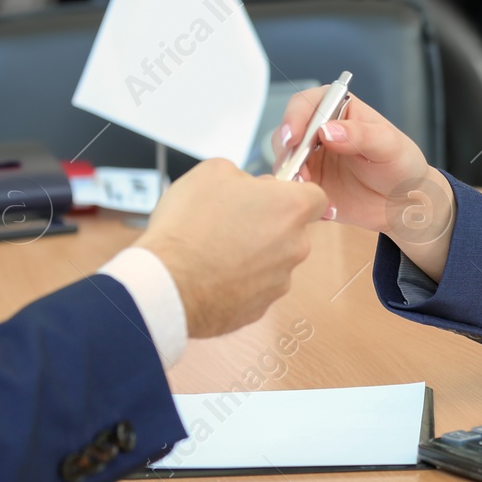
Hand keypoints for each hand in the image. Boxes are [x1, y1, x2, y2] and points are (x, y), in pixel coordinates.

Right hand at [134, 158, 326, 338]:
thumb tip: (248, 187)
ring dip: (252, 255)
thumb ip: (242, 175)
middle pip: (292, 230)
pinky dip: (238, 282)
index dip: (292, 193)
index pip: (315, 196)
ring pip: (273, 261)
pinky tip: (211, 274)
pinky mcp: (260, 309)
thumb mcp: (212, 172)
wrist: (166, 283)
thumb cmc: (189, 226)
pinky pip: (255, 289)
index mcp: (291, 208)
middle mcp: (295, 246)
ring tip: (214, 250)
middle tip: (231, 222)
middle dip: (267, 225)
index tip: (271, 195)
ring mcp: (279, 281)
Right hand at [276, 87, 454, 280]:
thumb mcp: (389, 145)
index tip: (293, 137)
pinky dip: (304, 202)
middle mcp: (319, 132)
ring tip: (315, 196)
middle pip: (286, 134)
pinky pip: (294, 192)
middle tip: (301, 175)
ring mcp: (311, 160)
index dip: (294, 117)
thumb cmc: (401, 164)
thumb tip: (327, 130)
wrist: (404, 202)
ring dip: (292, 180)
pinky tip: (328, 210)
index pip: (306, 103)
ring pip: (284, 164)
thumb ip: (360, 135)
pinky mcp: (309, 186)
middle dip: (288, 155)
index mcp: (339, 110)